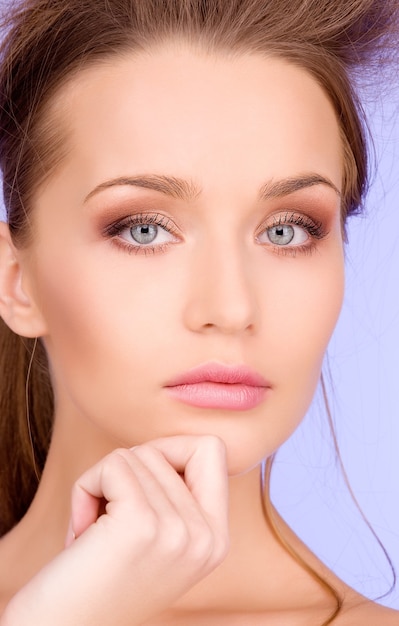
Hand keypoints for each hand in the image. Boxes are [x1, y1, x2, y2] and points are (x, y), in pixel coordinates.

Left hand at [2, 435, 228, 624]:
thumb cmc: (99, 579)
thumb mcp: (159, 539)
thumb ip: (177, 495)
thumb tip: (168, 442)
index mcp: (217, 539)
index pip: (211, 449)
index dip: (170, 451)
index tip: (141, 487)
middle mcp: (207, 537)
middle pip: (164, 448)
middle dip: (126, 475)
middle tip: (110, 521)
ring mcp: (178, 531)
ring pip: (135, 454)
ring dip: (101, 486)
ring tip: (95, 533)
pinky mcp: (141, 524)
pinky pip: (112, 464)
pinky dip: (85, 488)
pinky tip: (80, 532)